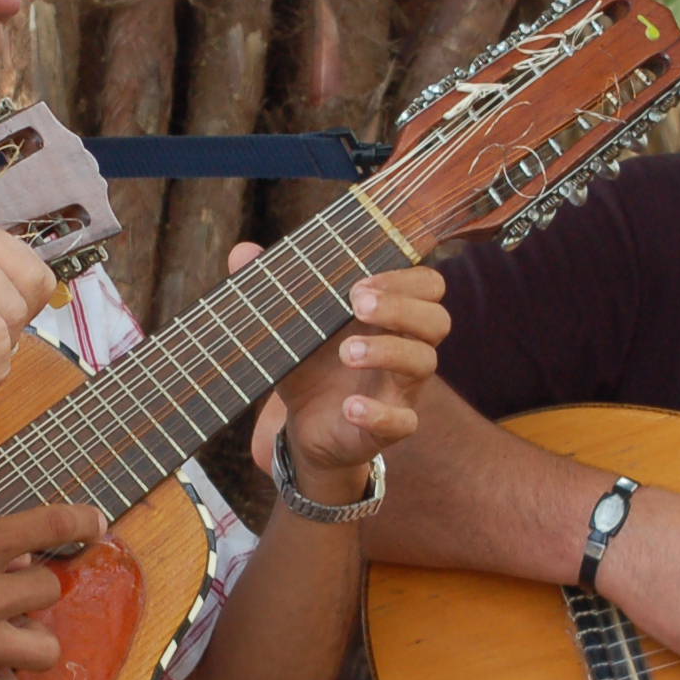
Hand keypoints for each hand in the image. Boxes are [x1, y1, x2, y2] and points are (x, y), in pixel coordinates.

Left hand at [246, 255, 451, 506]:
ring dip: (388, 351)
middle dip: (400, 307)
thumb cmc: (311, 365)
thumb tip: (242, 251)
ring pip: (424, 363)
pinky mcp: (391, 426)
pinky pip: (404, 421)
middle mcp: (405, 347)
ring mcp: (401, 388)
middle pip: (436, 320)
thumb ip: (275, 289)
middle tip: (356, 304)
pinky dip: (378, 413)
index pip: (427, 286)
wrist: (304, 427)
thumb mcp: (291, 326)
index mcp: (390, 316)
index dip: (403, 278)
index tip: (358, 280)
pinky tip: (349, 406)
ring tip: (347, 352)